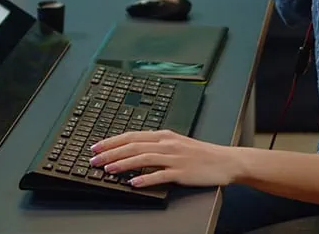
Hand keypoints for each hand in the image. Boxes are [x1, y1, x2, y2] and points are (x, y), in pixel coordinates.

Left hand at [89, 129, 241, 188]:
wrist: (224, 161)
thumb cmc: (200, 154)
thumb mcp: (176, 144)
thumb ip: (156, 145)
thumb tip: (133, 150)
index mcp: (164, 135)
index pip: (132, 136)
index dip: (112, 141)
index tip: (96, 147)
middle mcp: (167, 144)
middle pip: (133, 145)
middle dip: (111, 152)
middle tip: (94, 160)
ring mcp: (174, 157)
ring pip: (143, 158)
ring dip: (123, 164)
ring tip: (108, 169)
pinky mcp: (182, 171)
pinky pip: (160, 175)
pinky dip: (145, 178)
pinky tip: (134, 183)